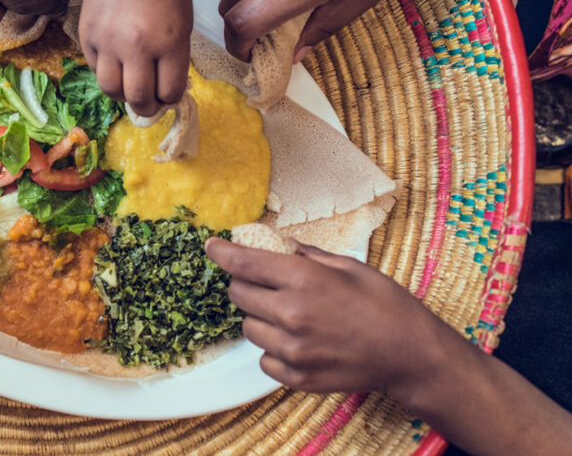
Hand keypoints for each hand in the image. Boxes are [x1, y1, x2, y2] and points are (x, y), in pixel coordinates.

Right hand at [79, 0, 192, 114]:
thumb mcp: (183, 22)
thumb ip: (175, 56)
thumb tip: (166, 88)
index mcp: (169, 42)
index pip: (169, 92)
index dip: (171, 99)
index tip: (169, 95)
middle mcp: (137, 46)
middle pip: (139, 98)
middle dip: (148, 108)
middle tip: (150, 104)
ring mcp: (109, 42)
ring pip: (111, 90)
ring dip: (122, 95)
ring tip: (129, 87)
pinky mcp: (87, 35)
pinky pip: (95, 69)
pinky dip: (107, 73)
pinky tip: (116, 63)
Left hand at [204, 237, 457, 399]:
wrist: (411, 355)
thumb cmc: (385, 304)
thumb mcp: (348, 266)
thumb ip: (307, 256)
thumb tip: (281, 245)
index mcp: (302, 280)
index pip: (244, 263)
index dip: (222, 253)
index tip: (211, 247)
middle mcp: (291, 314)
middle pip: (238, 294)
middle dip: (246, 284)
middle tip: (267, 283)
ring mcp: (292, 349)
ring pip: (249, 327)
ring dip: (261, 317)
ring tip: (290, 315)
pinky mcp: (297, 376)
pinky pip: (264, 359)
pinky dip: (273, 349)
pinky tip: (297, 341)